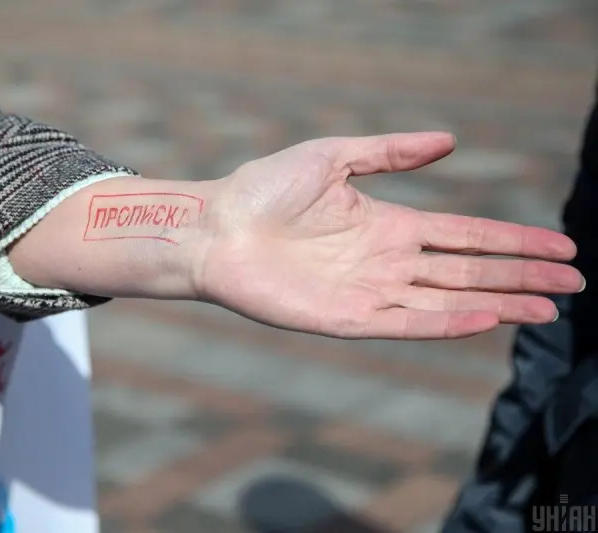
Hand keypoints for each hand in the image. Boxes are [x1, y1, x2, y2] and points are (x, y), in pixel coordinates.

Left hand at [196, 132, 582, 338]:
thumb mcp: (334, 157)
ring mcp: (368, 292)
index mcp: (389, 225)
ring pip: (446, 300)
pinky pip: (403, 324)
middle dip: (521, 278)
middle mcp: (386, 262)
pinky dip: (444, 324)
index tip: (560, 247)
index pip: (466, 236)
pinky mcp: (344, 320)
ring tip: (546, 308)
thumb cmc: (265, 189)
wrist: (217, 226)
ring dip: (497, 305)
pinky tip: (484, 320)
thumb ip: (390, 153)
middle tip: (573, 284)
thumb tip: (450, 140)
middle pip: (468, 272)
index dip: (513, 242)